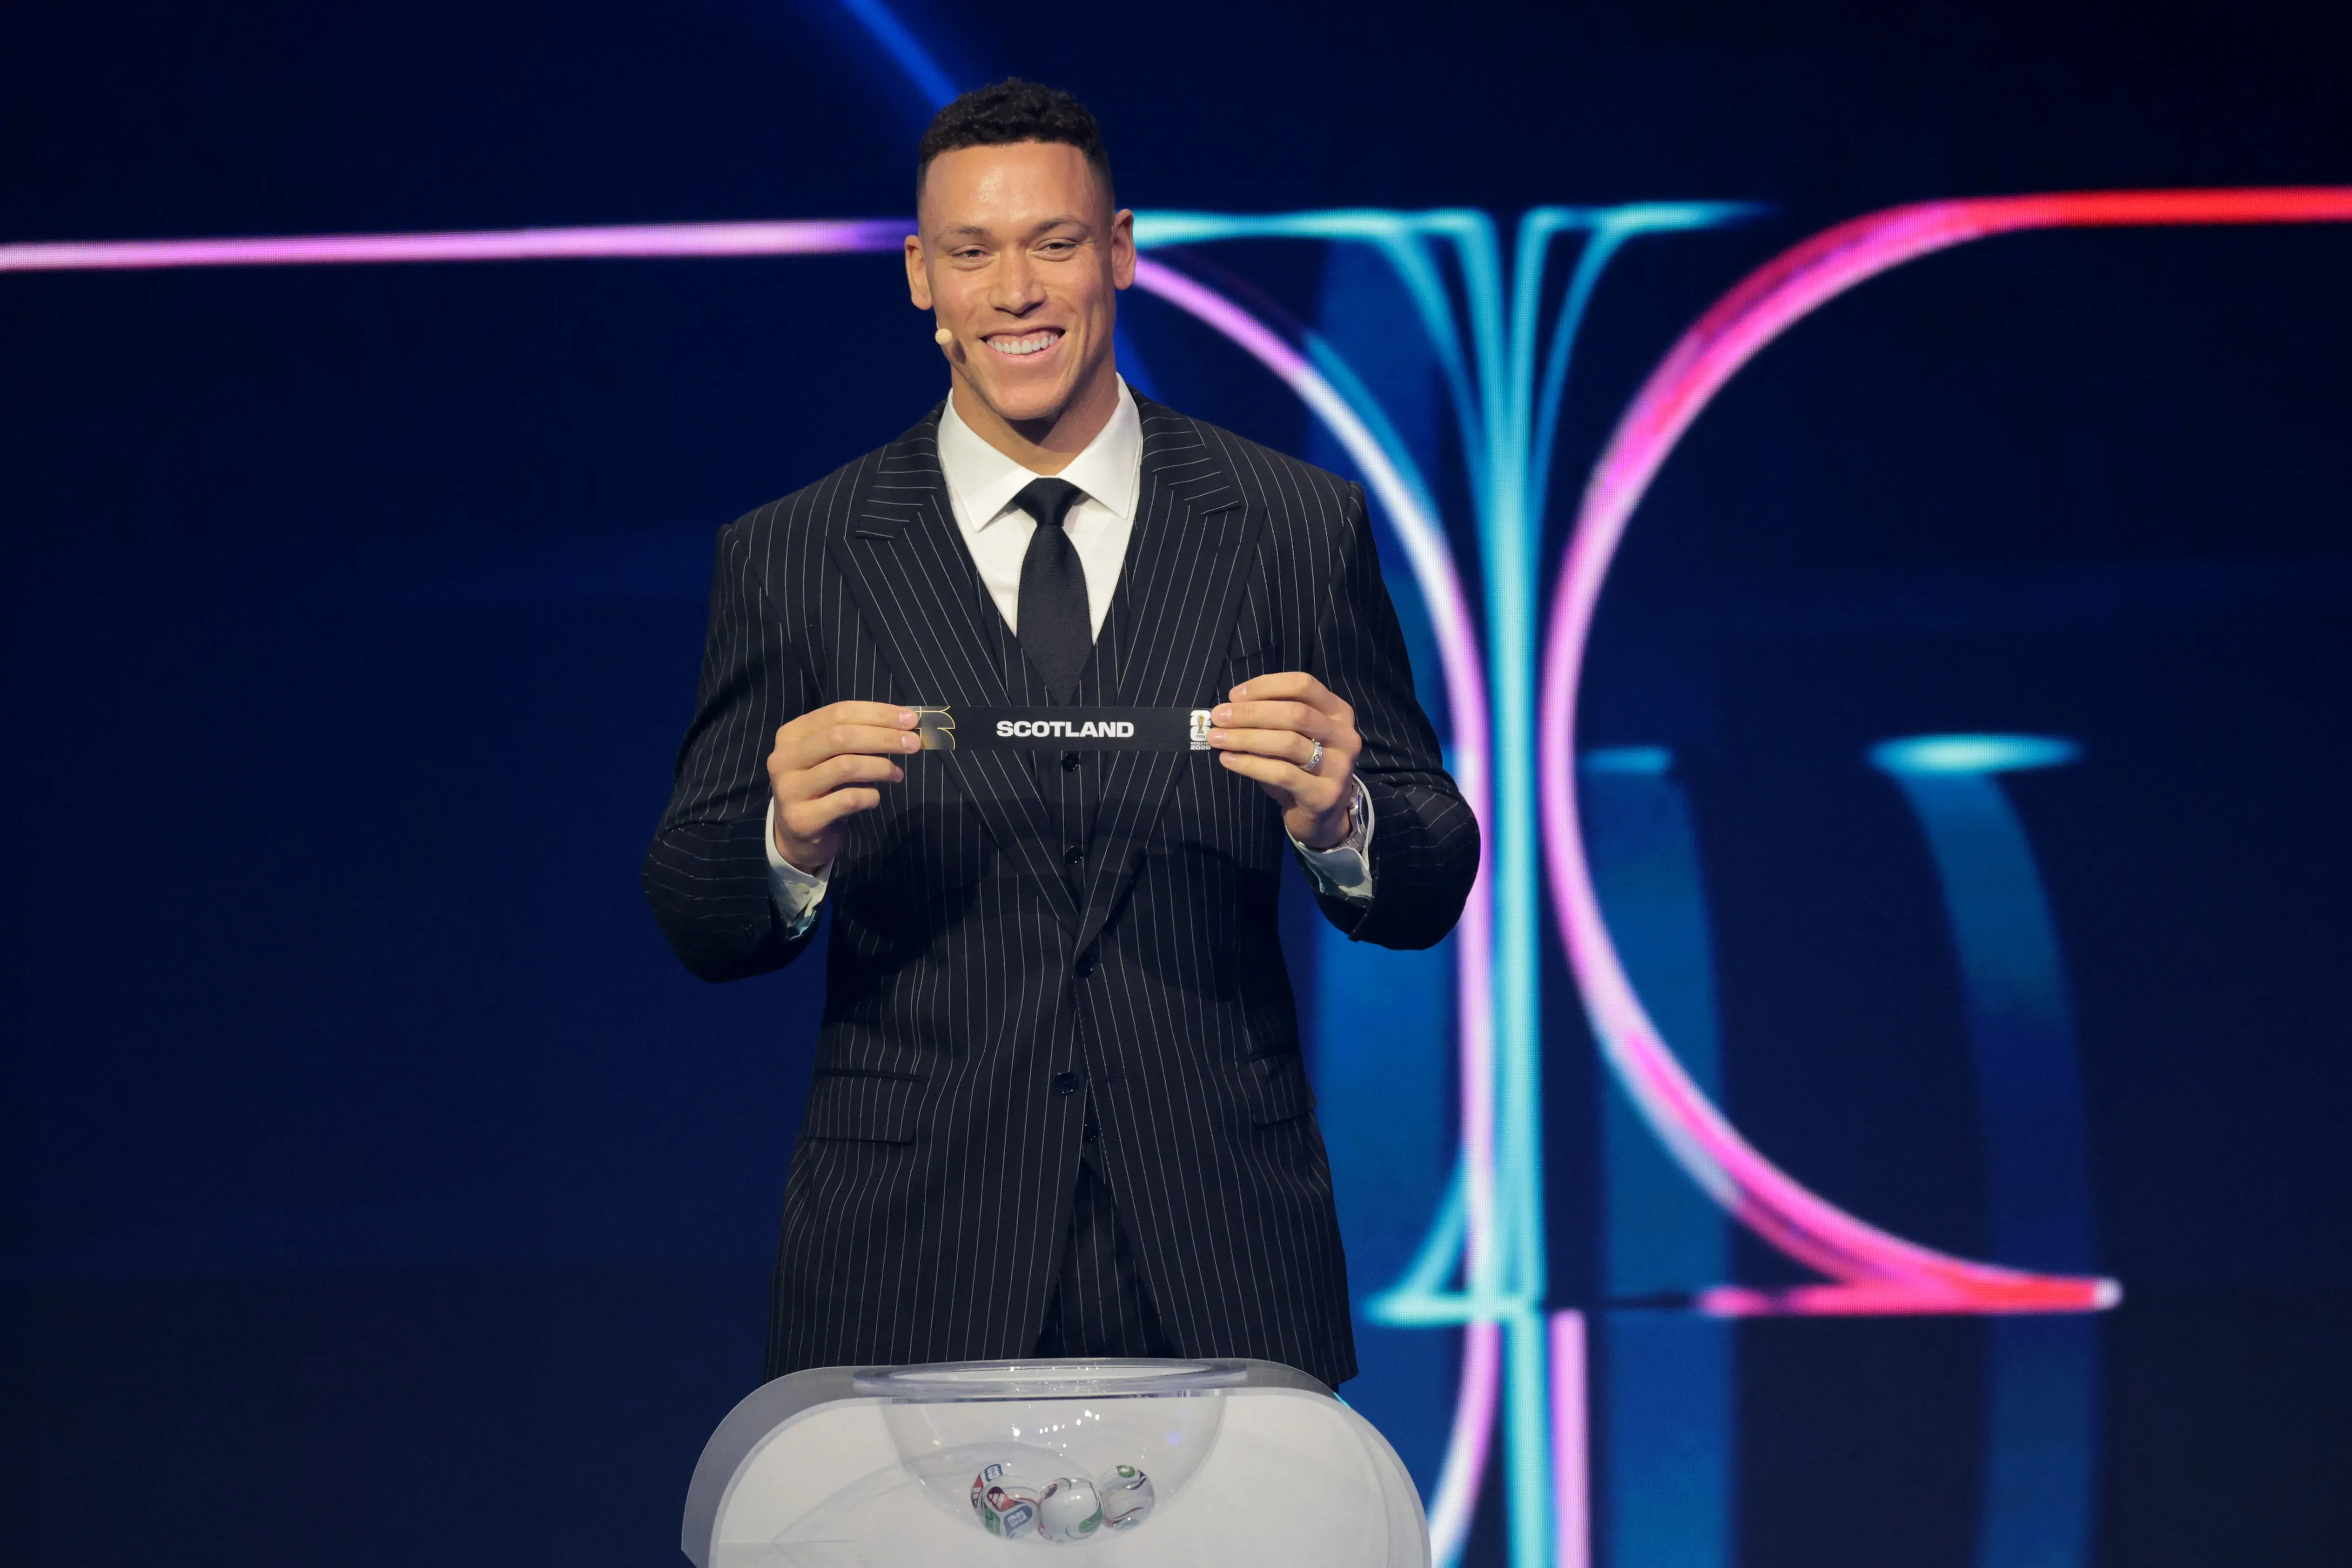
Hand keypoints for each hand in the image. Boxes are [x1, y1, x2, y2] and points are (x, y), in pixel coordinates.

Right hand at [767, 702, 921, 872]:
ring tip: (897, 774)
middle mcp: (784, 758)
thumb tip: (904, 723)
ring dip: (880, 767)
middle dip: (884, 737)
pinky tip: (875, 798)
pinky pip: (847, 800)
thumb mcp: (831, 756)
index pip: (838, 713)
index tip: (910, 720)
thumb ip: (857, 736)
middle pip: (841, 737)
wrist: (797, 834)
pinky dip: (870, 796)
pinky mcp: (802, 819)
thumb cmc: (822, 787)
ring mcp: (790, 789)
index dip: (878, 713)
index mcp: (792, 734)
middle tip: (913, 744)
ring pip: (845, 766)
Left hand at [1206, 673, 1361, 848]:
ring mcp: (1338, 767)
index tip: (1234, 696)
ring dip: (1245, 738)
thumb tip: (1229, 709)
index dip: (1266, 686)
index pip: (1303, 685)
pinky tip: (1228, 760)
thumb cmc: (1299, 768)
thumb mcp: (1290, 736)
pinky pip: (1282, 773)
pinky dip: (1250, 765)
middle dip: (1251, 712)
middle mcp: (1344, 736)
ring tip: (1217, 738)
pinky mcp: (1324, 794)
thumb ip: (1270, 719)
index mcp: (1338, 712)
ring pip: (1288, 742)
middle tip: (1219, 717)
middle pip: (1295, 712)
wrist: (1321, 815)